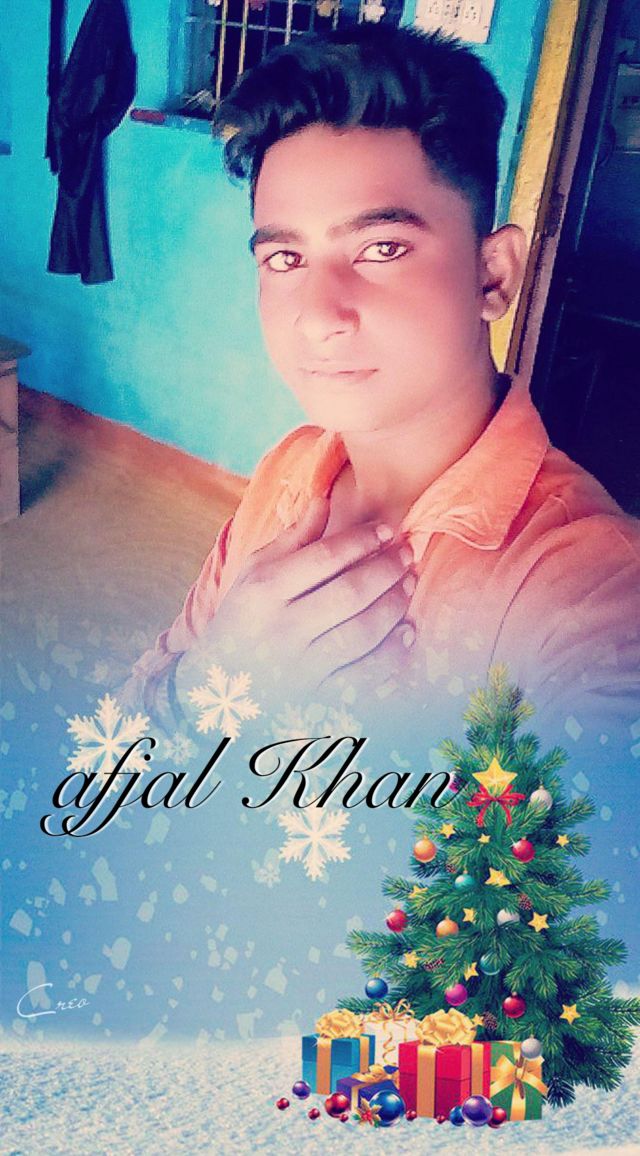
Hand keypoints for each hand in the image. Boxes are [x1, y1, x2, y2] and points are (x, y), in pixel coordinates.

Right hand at [175, 496, 415, 703]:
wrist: (217, 687)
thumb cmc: (242, 618)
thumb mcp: (255, 573)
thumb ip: (292, 538)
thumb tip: (324, 498)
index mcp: (262, 591)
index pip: (324, 557)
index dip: (362, 540)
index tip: (386, 530)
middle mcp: (280, 629)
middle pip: (350, 593)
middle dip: (387, 569)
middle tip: (407, 554)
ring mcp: (299, 669)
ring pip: (363, 632)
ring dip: (395, 605)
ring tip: (409, 584)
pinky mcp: (316, 700)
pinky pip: (366, 675)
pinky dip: (393, 652)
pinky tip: (407, 631)